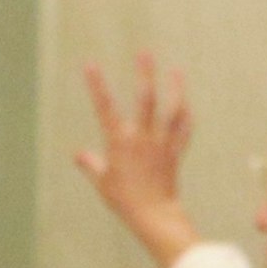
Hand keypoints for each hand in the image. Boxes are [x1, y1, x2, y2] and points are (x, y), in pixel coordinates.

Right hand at [75, 56, 195, 267]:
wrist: (153, 215)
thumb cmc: (124, 201)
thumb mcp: (102, 182)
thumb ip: (91, 164)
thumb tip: (79, 155)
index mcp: (119, 141)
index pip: (105, 107)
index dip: (97, 85)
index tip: (90, 65)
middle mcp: (142, 137)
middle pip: (145, 99)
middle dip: (144, 74)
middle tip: (145, 52)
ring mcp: (161, 143)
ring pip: (171, 110)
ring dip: (175, 89)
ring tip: (176, 71)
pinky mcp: (174, 153)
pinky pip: (183, 131)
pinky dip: (186, 118)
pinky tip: (187, 105)